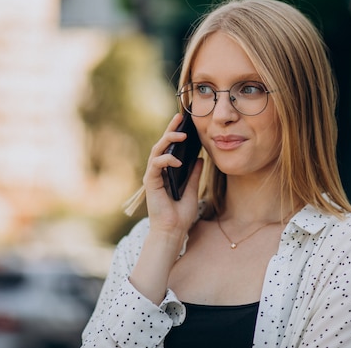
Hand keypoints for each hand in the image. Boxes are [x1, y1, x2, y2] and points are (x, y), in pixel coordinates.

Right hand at [143, 113, 202, 243]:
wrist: (173, 231)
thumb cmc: (181, 214)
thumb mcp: (192, 189)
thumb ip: (194, 174)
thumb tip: (200, 158)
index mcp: (166, 172)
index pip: (169, 148)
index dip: (175, 133)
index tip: (184, 121)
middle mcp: (157, 171)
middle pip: (161, 144)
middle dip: (170, 130)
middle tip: (180, 118)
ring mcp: (153, 176)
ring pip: (156, 151)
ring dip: (168, 140)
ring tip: (182, 135)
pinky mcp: (151, 182)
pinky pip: (156, 165)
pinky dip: (166, 160)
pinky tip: (178, 161)